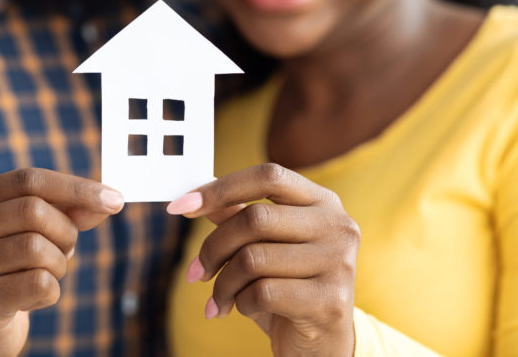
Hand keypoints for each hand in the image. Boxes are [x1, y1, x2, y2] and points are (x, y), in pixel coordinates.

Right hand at [0, 168, 124, 356]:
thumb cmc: (10, 268)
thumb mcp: (35, 232)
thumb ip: (69, 211)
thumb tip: (108, 200)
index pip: (29, 179)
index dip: (77, 188)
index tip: (116, 200)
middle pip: (34, 211)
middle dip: (66, 232)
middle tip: (66, 251)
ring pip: (37, 248)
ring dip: (59, 264)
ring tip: (45, 274)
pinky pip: (39, 284)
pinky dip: (51, 291)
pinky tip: (32, 298)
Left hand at [167, 163, 359, 356]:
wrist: (323, 343)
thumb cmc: (288, 286)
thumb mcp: (262, 247)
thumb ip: (237, 216)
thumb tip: (195, 197)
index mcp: (322, 201)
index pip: (268, 176)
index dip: (219, 188)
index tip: (179, 206)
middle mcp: (337, 226)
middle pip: (254, 219)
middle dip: (213, 248)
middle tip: (196, 272)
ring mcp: (338, 263)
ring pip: (253, 259)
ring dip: (223, 283)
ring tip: (219, 299)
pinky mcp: (330, 301)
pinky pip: (263, 292)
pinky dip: (241, 302)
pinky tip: (244, 309)